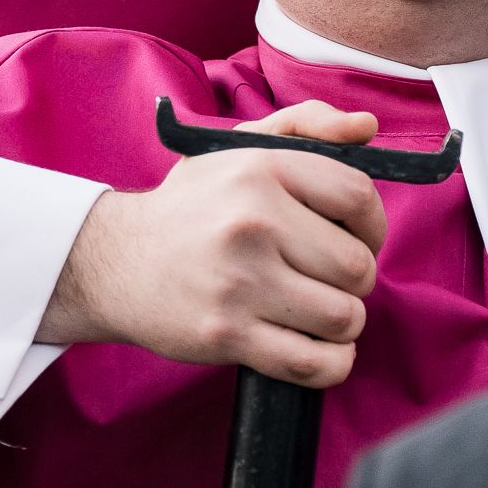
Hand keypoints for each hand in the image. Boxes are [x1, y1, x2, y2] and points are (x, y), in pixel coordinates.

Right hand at [41, 102, 389, 386]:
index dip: (373, 224)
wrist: (114, 261)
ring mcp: (239, 282)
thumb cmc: (190, 206)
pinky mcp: (228, 335)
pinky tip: (317, 347)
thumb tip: (367, 127)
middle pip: (358, 265)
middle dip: (354, 278)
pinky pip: (315, 363)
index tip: (359, 237)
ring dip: (342, 322)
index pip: (358, 197)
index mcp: (261, 170)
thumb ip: (306, 125)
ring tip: (316, 310)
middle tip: (327, 277)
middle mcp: (252, 222)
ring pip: (343, 317)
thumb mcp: (238, 148)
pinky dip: (332, 362)